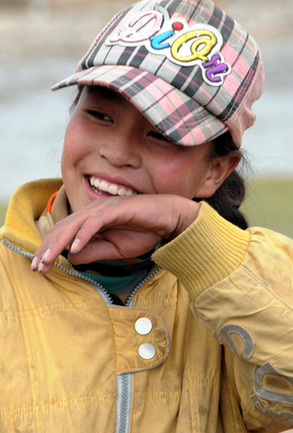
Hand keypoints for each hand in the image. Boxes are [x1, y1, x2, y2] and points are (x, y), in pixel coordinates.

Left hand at [31, 194, 199, 273]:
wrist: (168, 219)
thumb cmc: (144, 232)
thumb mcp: (115, 249)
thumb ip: (94, 252)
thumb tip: (70, 257)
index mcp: (91, 220)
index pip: (64, 234)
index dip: (49, 250)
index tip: (40, 268)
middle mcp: (93, 211)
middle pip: (63, 229)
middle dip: (47, 249)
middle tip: (36, 268)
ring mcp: (104, 208)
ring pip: (74, 225)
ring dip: (58, 243)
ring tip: (47, 260)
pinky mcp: (116, 209)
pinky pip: (95, 222)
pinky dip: (84, 235)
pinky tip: (74, 248)